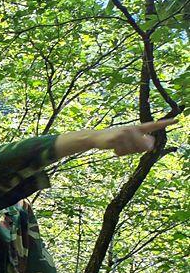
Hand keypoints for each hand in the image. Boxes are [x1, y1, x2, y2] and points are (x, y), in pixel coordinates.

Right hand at [57, 119, 176, 157]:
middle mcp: (132, 129)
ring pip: (134, 150)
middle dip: (137, 150)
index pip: (153, 125)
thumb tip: (150, 147)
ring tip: (118, 147)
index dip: (165, 123)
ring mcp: (125, 133)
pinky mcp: (117, 137)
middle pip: (145, 145)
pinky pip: (124, 150)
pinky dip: (119, 152)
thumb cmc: (114, 141)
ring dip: (126, 152)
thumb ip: (140, 145)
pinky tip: (113, 148)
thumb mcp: (128, 142)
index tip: (177, 120)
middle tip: (126, 147)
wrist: (96, 138)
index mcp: (136, 128)